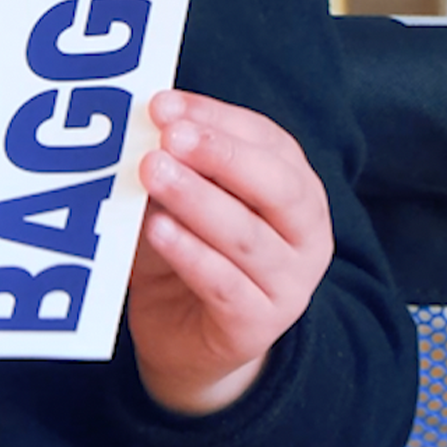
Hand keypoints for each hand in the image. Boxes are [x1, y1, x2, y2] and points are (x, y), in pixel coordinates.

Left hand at [123, 92, 332, 416]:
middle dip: (220, 156)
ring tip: (153, 173)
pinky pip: (225, 285)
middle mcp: (306, 234)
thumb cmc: (186, 253)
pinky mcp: (258, 326)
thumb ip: (173, 164)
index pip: (267, 141)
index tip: (164, 105)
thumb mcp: (181, 201)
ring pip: (248, 237)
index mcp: (295, 188)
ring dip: (198, 200)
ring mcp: (289, 284)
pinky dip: (190, 254)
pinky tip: (157, 230)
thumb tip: (141, 122)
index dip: (216, 118)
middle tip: (169, 137)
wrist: (186, 341)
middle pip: (276, 186)